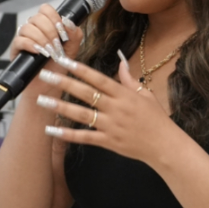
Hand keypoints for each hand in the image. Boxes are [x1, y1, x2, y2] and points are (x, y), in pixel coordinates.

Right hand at [10, 4, 81, 96]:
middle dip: (50, 31)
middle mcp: (34, 30)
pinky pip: (19, 40)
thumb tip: (69, 21)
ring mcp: (24, 38)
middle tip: (56, 45)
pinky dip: (30, 45)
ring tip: (49, 52)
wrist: (48, 87)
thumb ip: (74, 34)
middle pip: (37, 17)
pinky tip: (39, 53)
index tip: (62, 31)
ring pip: (27, 27)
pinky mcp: (16, 49)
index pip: (46, 9)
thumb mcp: (72, 50)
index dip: (54, 17)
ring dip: (41, 39)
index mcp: (47, 26)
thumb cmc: (58, 68)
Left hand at [37, 55, 178, 166]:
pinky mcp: (108, 141)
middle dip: (63, 83)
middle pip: (85, 93)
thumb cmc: (157, 119)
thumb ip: (129, 79)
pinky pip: (85, 137)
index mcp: (124, 94)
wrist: (166, 146)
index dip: (80, 69)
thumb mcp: (146, 94)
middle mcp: (115, 108)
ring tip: (42, 101)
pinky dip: (68, 134)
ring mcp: (111, 125)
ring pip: (81, 114)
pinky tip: (52, 130)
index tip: (64, 60)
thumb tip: (120, 61)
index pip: (98, 78)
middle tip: (45, 75)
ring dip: (60, 107)